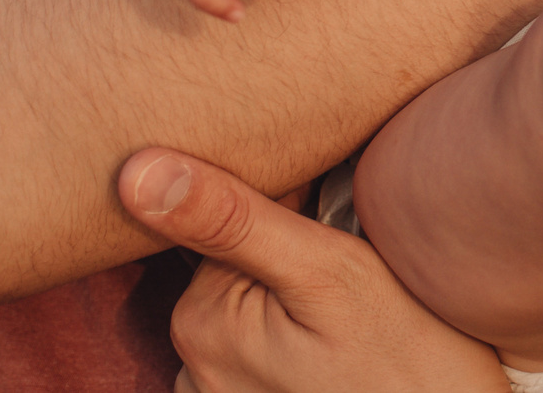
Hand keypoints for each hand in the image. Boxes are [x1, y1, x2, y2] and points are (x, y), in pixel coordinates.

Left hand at [120, 148, 505, 392]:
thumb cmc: (409, 363)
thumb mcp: (328, 273)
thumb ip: (232, 220)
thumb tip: (133, 174)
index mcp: (200, 321)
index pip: (230, 221)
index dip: (293, 206)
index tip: (344, 224)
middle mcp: (192, 368)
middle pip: (239, 268)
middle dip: (294, 254)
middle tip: (361, 281)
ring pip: (257, 308)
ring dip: (301, 298)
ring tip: (359, 323)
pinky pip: (268, 353)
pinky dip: (304, 340)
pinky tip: (347, 355)